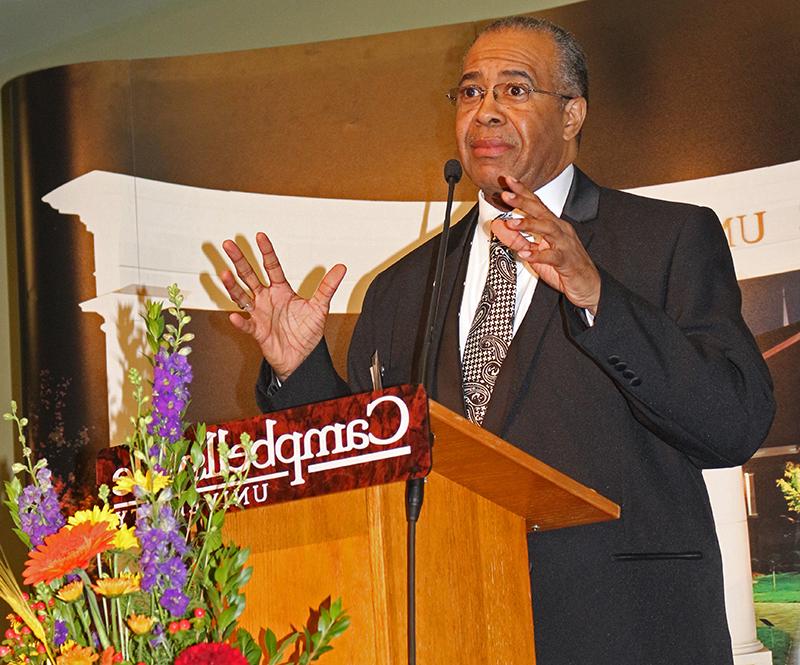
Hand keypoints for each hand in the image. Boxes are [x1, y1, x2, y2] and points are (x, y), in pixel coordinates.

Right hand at [220, 232, 346, 380]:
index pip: (272, 267)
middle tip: (228, 245)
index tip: (260, 236)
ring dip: (232, 286)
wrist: (301, 357)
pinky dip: (241, 322)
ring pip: (241, 296)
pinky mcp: (257, 332)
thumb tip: (341, 267)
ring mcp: (260, 314)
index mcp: (281, 290)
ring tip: (224, 274)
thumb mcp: (320, 307)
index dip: (266, 252)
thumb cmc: (307, 332)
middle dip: (239, 260)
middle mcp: (267, 299)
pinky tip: (235, 317)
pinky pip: (247, 325)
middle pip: (250, 276)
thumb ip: (327, 287)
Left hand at [490, 176, 600, 314]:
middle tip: (506, 195)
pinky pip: (552, 256)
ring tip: (512, 223)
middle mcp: (560, 230)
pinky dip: (538, 254)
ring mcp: (565, 244)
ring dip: (529, 224)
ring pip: (548, 229)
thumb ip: (516, 240)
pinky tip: (525, 254)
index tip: (509, 181)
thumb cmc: (563, 266)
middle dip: (524, 202)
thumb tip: (498, 226)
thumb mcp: (535, 252)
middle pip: (541, 212)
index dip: (523, 192)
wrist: (588, 285)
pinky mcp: (567, 261)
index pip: (537, 204)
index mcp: (553, 225)